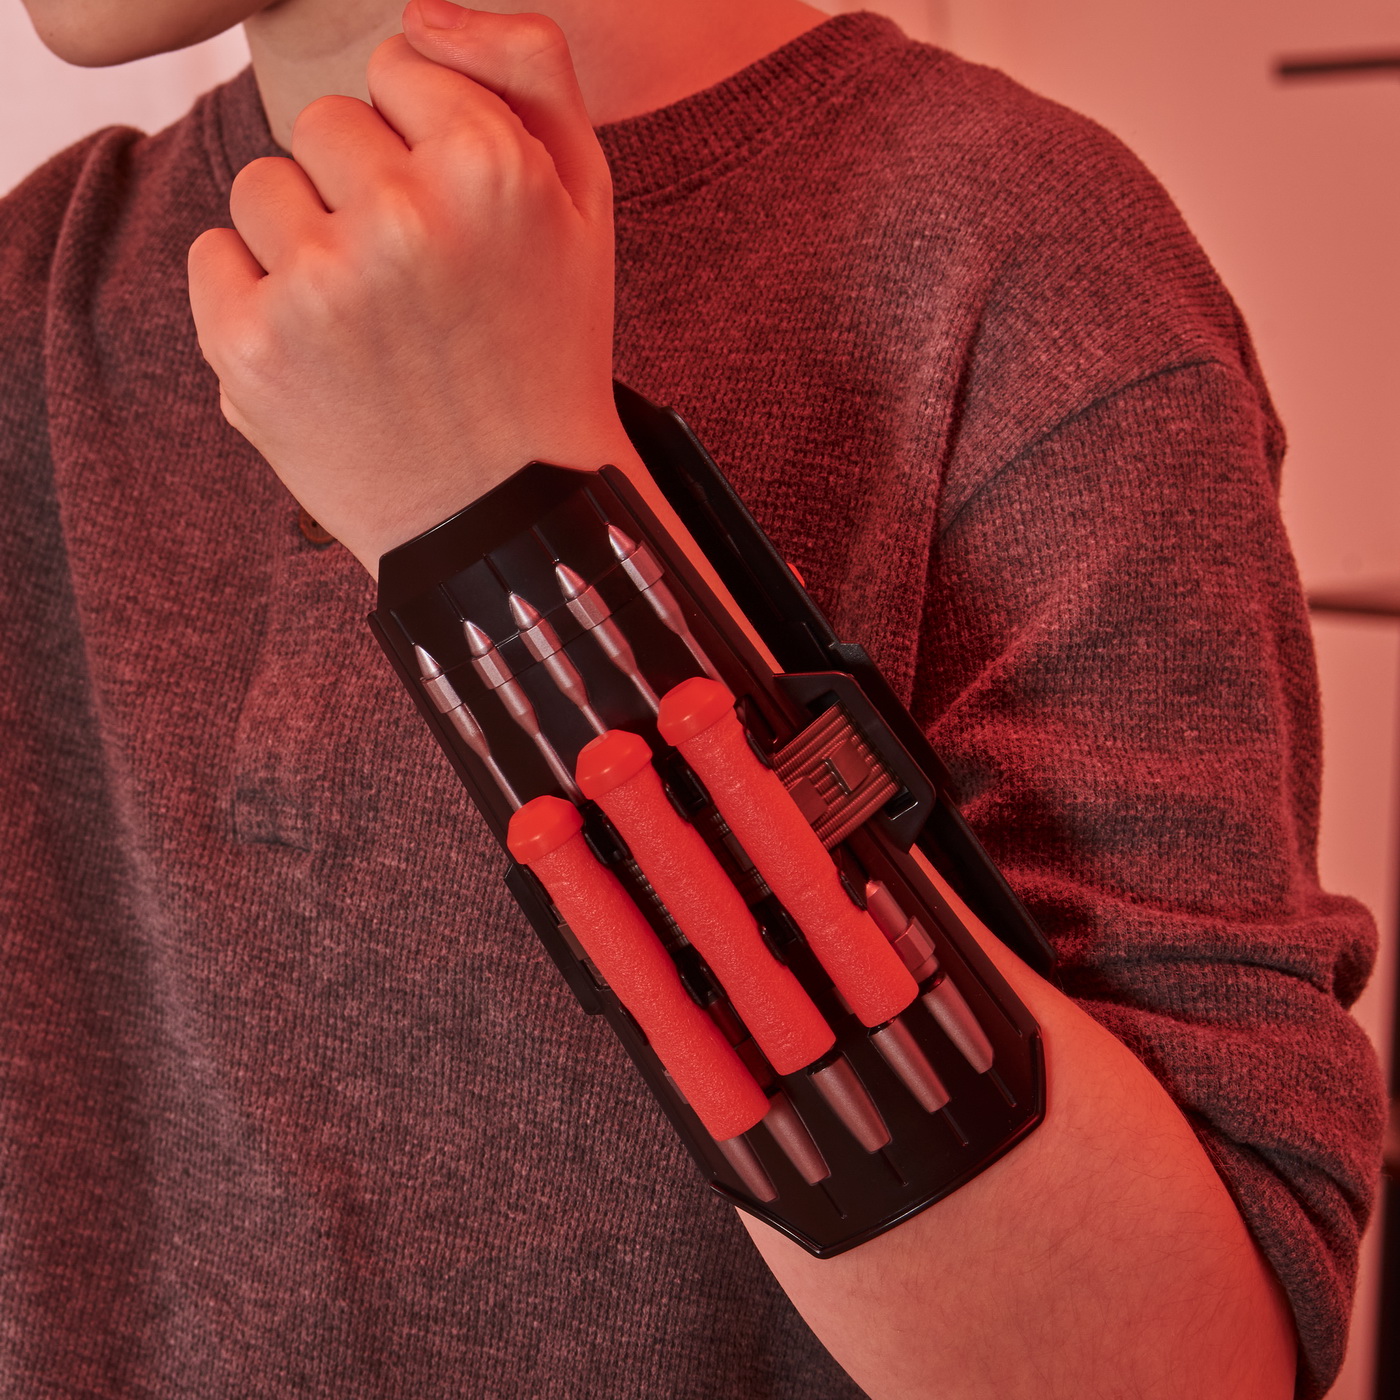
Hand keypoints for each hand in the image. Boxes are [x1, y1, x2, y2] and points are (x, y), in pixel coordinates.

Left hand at [188, 1, 629, 574]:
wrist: (509, 513)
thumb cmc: (545, 351)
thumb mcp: (586, 205)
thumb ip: (530, 68)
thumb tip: (419, 14)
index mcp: (492, 169)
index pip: (398, 62)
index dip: (427, 141)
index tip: (456, 217)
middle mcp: (402, 219)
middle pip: (321, 121)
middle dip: (362, 188)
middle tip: (417, 285)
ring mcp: (319, 287)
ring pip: (261, 186)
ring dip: (304, 241)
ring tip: (370, 326)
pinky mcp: (252, 350)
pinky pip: (213, 257)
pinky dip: (256, 300)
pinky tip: (323, 356)